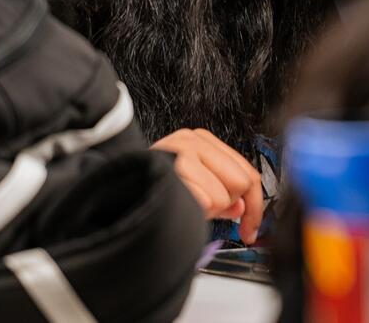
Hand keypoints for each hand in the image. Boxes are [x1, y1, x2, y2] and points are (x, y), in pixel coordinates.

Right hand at [151, 128, 262, 243]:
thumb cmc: (150, 190)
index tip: (251, 228)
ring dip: (206, 209)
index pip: (247, 171)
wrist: (114, 193)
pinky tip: (176, 204)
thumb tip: (243, 207)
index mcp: (200, 140)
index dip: (255, 205)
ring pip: (223, 195)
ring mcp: (180, 151)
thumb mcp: (196, 188)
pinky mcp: (172, 168)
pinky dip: (194, 210)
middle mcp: (191, 140)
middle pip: (240, 182)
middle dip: (226, 205)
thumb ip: (223, 194)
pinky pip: (205, 201)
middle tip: (204, 209)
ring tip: (183, 202)